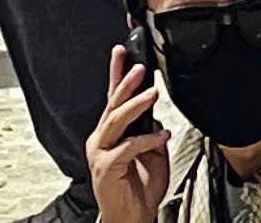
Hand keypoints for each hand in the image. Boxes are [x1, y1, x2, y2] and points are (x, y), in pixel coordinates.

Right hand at [88, 47, 170, 222]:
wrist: (130, 220)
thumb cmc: (138, 193)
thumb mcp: (152, 160)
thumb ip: (152, 139)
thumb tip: (156, 120)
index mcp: (110, 136)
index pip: (113, 100)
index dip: (116, 76)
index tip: (122, 54)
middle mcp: (101, 140)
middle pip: (112, 105)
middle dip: (125, 82)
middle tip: (139, 67)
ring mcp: (100, 152)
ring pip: (117, 121)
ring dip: (135, 104)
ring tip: (151, 93)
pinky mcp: (107, 166)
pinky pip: (128, 147)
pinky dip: (146, 139)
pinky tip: (160, 134)